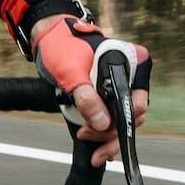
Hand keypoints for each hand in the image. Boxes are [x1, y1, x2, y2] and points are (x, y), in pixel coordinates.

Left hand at [30, 14, 152, 167]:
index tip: (102, 130)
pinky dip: (104, 132)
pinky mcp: (108, 94)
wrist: (47, 38)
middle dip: (110, 132)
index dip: (122, 120)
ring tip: (87, 141)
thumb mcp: (71, 72)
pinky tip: (96, 146)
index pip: (137, 101)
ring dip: (106, 136)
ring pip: (122, 120)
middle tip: (86, 137)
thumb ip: (86, 97)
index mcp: (132, 62)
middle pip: (131, 114)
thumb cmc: (60, 46)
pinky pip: (113, 118)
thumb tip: (103, 124)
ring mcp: (120, 85)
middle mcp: (131, 75)